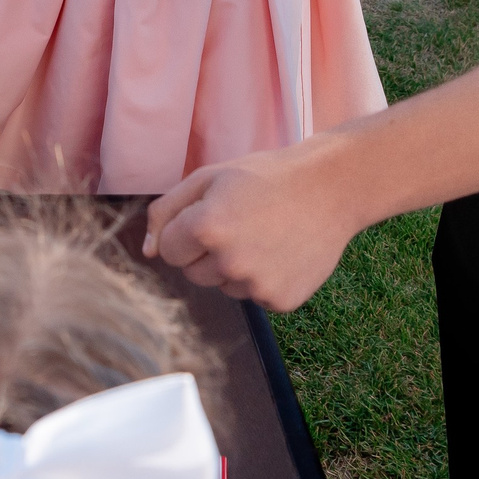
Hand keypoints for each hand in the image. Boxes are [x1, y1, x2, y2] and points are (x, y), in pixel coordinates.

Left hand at [142, 139, 359, 311]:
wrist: (330, 188)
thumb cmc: (264, 177)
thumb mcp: (209, 178)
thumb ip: (167, 212)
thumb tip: (147, 252)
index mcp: (206, 227)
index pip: (170, 251)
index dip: (187, 232)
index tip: (212, 214)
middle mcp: (230, 262)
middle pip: (193, 274)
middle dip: (207, 252)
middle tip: (242, 222)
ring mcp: (257, 285)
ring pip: (224, 286)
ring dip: (235, 267)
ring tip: (265, 234)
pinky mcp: (281, 301)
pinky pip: (254, 296)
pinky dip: (264, 278)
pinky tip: (283, 250)